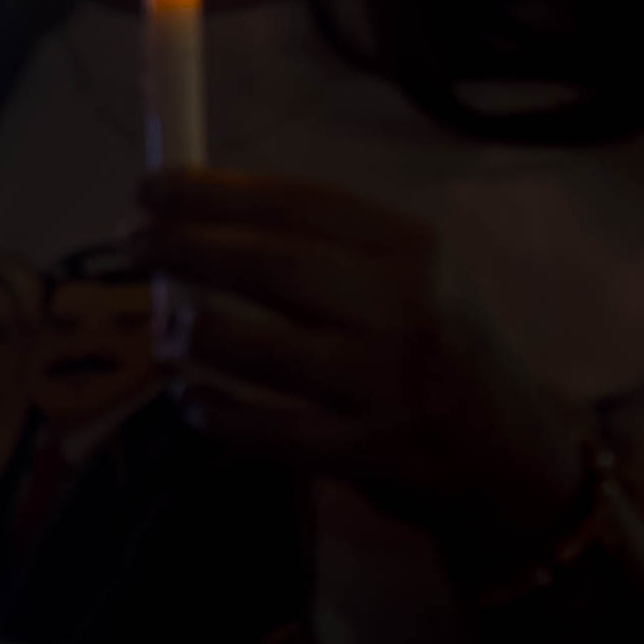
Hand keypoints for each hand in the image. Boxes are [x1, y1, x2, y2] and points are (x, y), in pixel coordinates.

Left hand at [143, 166, 587, 555]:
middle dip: (188, 246)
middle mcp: (405, 309)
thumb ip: (326, 247)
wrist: (513, 456)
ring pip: (268, 351)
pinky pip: (273, 433)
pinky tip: (190, 400)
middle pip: (276, 265)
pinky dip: (220, 415)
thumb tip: (199, 211)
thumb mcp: (410, 279)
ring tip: (165, 328)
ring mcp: (388, 385)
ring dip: (198, 334)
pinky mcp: (371, 453)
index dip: (215, 191)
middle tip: (130, 241)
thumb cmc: (438, 350)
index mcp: (411, 250)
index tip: (150, 187)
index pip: (300, 204)